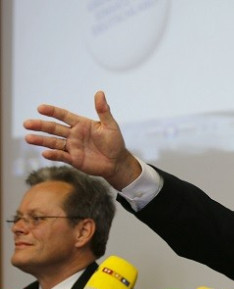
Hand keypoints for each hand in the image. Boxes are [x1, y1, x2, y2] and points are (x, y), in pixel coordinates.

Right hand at [23, 91, 140, 189]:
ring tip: (28, 138)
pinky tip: (45, 153)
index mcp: (81, 124)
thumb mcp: (110, 125)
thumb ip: (103, 111)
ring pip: (53, 142)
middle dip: (40, 125)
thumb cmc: (115, 142)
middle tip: (26, 123)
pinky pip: (61, 156)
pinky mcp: (73, 159)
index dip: (53, 112)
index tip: (40, 108)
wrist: (118, 162)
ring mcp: (72, 147)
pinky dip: (53, 155)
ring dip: (41, 140)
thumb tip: (100, 92)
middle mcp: (73, 134)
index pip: (64, 115)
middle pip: (54, 128)